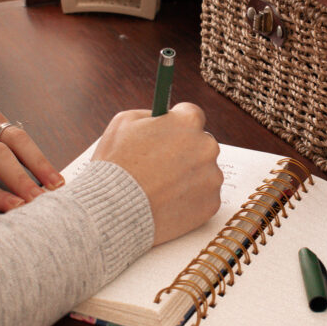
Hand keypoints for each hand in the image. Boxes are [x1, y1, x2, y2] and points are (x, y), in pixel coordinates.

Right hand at [92, 103, 222, 244]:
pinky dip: (189, 200)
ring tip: (161, 188)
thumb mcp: (123, 122)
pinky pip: (203, 197)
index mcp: (189, 121)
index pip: (192, 115)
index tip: (169, 134)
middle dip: (184, 151)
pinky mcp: (212, 204)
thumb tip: (162, 118)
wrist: (114, 210)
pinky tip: (167, 202)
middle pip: (201, 144)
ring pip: (204, 172)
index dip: (177, 125)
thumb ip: (149, 115)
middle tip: (161, 165)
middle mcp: (207, 146)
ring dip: (188, 176)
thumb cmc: (116, 164)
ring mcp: (212, 177)